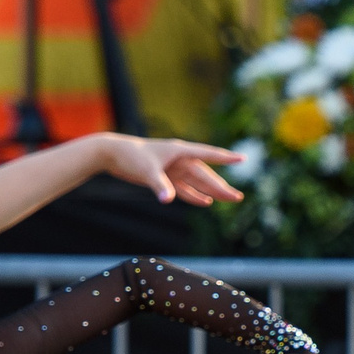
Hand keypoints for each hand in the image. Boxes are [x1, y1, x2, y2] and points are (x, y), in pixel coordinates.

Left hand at [91, 134, 247, 206]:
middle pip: (205, 174)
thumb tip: (168, 200)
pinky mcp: (165, 177)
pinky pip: (184, 188)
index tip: (241, 158)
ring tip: (230, 199)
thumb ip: (159, 185)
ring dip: (212, 191)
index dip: (225, 158)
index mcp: (179, 151)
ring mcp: (173, 169)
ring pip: (197, 182)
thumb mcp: (146, 171)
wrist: (112, 153)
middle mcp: (179, 159)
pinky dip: (194, 195)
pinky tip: (206, 202)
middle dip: (222, 186)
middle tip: (238, 198)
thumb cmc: (130, 157)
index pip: (207, 155)